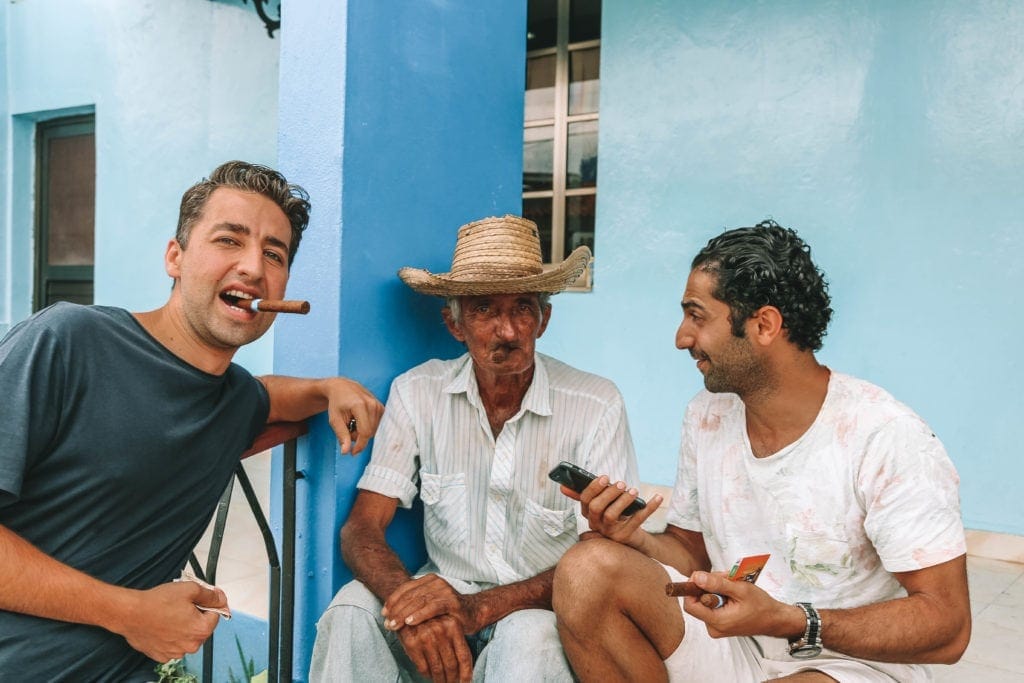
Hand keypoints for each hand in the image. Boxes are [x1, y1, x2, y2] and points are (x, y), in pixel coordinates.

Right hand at [117, 581, 225, 662]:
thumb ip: (210, 595)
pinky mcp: (162, 655)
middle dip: (196, 615)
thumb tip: (221, 598)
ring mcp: (175, 652)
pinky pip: (173, 644)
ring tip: (170, 614)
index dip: (209, 603)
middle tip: (182, 604)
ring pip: (187, 636)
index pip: (216, 614)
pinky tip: (162, 625)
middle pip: (202, 627)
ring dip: (183, 626)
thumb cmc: (157, 602)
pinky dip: (170, 636)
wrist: (131, 613)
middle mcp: (190, 645)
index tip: (201, 598)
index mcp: (201, 630)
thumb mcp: (190, 589)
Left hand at [323, 378, 383, 454]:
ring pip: (374, 430)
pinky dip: (367, 427)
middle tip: (347, 430)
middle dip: (358, 437)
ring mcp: (378, 405)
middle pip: (370, 432)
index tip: (352, 453)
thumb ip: (342, 435)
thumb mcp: (335, 420)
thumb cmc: (336, 403)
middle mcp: (372, 404)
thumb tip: (346, 452)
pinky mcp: (381, 408)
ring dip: (362, 432)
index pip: (365, 432)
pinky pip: (376, 425)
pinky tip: (359, 421)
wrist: (342, 387)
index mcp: (360, 405)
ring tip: (352, 423)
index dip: (359, 445)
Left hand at [381, 574, 480, 634]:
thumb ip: (412, 603)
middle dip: (396, 610)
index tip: (383, 614)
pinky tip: (410, 622)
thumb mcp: (428, 604)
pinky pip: (433, 607)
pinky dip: (420, 615)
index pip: (405, 588)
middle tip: (387, 623)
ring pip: (419, 601)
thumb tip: (387, 613)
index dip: (392, 601)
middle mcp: (436, 582)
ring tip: (394, 625)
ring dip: (404, 614)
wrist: (473, 613)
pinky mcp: (452, 602)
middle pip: (410, 596)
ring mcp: (445, 591)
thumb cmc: (447, 611)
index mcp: (428, 579)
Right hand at [394, 615, 473, 682]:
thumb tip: (467, 674)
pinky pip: (423, 668)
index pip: (464, 656)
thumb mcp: (447, 625)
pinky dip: (427, 675)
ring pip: (437, 668)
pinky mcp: (412, 642)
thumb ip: (456, 642)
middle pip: (451, 664)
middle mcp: (441, 629)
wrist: (408, 604)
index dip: (466, 674)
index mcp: (453, 625)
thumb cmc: (432, 618)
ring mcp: (426, 636)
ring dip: (440, 680)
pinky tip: (429, 677)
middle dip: (452, 679)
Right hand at [562, 475, 662, 548]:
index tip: (605, 477)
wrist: (630, 538)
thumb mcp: (600, 506)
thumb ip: (584, 496)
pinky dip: (649, 508)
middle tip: (621, 483)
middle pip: (596, 508)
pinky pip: (637, 522)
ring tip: (634, 491)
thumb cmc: (613, 516)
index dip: (594, 488)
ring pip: (611, 516)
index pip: (585, 500)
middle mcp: (596, 525)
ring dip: (623, 501)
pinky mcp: (625, 537)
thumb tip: (563, 487)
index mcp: (588, 514)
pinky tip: (658, 497)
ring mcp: (609, 533)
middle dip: (608, 494)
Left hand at [683, 570, 800, 639]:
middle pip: (698, 600)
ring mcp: (716, 627)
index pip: (690, 605)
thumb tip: (696, 577)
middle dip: (709, 585)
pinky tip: (732, 593)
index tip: (703, 577)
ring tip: (733, 585)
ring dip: (716, 588)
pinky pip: (712, 605)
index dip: (692, 588)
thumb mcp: (740, 589)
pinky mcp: (719, 624)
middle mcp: (713, 628)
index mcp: (718, 622)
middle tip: (726, 578)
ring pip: (705, 601)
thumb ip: (717, 583)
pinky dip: (720, 595)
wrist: (774, 619)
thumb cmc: (761, 606)